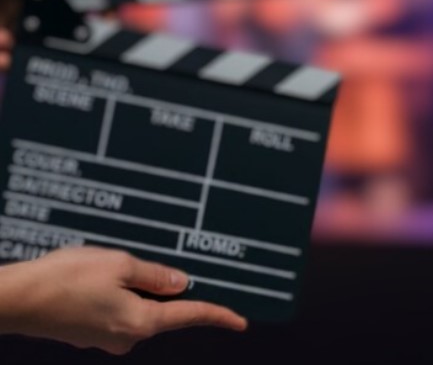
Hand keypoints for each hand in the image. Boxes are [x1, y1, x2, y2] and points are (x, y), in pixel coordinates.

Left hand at [0, 0, 119, 69]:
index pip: (83, 6)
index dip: (99, 16)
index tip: (109, 23)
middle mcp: (29, 9)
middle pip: (63, 36)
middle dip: (67, 44)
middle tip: (72, 47)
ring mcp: (9, 29)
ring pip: (35, 54)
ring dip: (27, 52)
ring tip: (9, 42)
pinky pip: (9, 64)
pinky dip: (6, 62)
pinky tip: (1, 48)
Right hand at [0, 246, 246, 354]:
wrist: (14, 299)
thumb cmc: (65, 279)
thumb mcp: (119, 264)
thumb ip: (155, 275)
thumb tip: (181, 283)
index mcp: (140, 322)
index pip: (190, 315)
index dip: (218, 315)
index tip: (241, 321)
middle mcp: (126, 336)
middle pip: (162, 309)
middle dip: (160, 285)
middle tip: (138, 263)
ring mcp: (105, 337)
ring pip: (136, 307)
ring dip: (132, 285)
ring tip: (103, 265)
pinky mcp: (87, 332)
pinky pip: (114, 309)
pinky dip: (114, 292)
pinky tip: (94, 276)